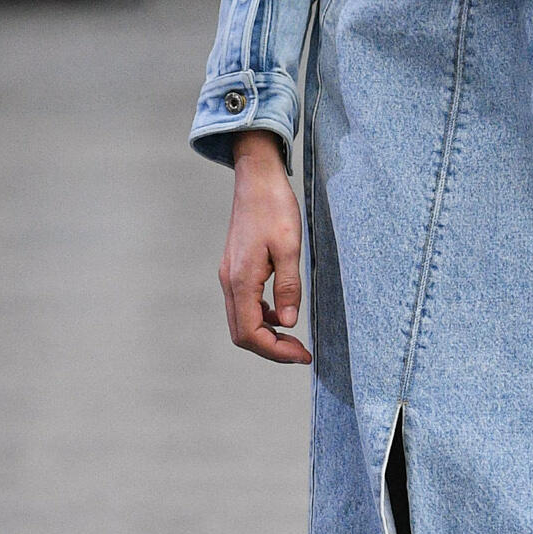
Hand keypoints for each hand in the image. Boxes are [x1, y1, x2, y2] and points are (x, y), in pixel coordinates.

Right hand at [221, 131, 309, 363]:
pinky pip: (244, 304)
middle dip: (271, 348)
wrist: (257, 179)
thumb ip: (289, 287)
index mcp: (241, 280)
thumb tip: (289, 322)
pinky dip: (262, 317)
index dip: (276, 351)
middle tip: (301, 351)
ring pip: (242, 321)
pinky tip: (282, 312)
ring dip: (266, 334)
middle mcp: (230, 281)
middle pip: (242, 333)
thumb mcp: (290, 247)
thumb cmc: (274, 208)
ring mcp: (230, 275)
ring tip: (295, 337)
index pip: (251, 333)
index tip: (302, 354)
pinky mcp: (236, 269)